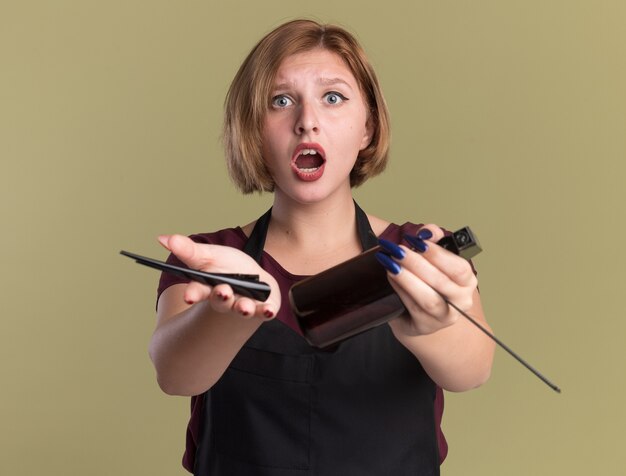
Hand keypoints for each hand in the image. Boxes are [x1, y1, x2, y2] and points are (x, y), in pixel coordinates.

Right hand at [157, 234, 280, 319]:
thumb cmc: (228, 268)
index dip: (193, 294)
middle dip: (221, 297)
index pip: (198, 292)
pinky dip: (266, 311)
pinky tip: (268, 309)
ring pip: (242, 308)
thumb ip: (188, 250)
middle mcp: (226, 300)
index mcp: (209, 288)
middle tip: (222, 292)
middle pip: (221, 301)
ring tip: (244, 307)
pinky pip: (265, 312)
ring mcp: (244, 306)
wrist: (254, 279)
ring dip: (242, 307)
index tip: (189, 296)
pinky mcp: (264, 308)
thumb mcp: (208, 256)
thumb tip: (162, 238)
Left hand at [377, 225, 477, 335]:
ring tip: (391, 264)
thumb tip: (428, 231)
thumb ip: (432, 240)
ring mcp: (445, 317)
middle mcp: (461, 301)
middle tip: (397, 250)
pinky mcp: (426, 326)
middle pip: (441, 282)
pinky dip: (401, 290)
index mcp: (467, 281)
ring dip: (408, 279)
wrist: (418, 313)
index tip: (417, 241)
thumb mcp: (432, 258)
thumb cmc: (428, 282)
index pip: (459, 267)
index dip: (438, 253)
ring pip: (429, 299)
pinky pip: (413, 308)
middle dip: (417, 263)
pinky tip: (391, 277)